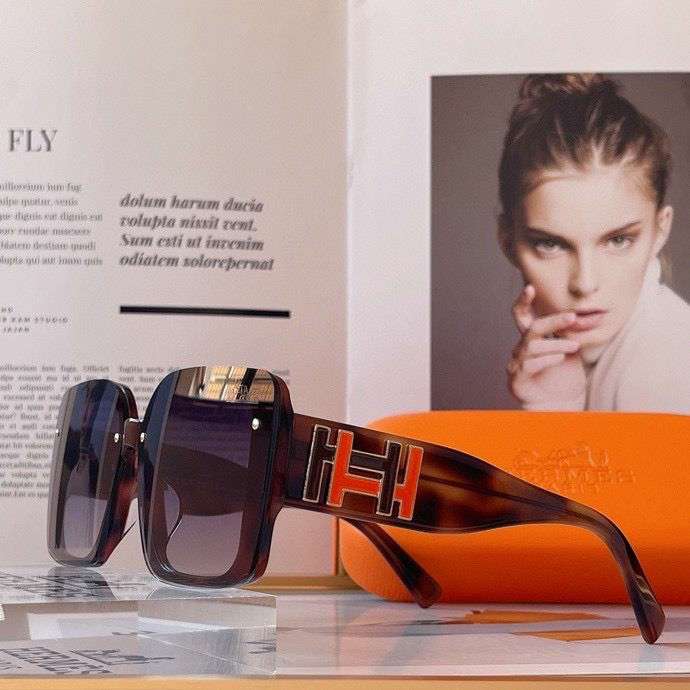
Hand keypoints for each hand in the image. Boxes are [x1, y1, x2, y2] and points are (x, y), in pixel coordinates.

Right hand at [507, 284, 585, 407]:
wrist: (559, 402)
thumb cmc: (563, 375)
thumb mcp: (570, 349)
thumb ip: (571, 333)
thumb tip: (589, 312)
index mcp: (532, 337)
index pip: (522, 314)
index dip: (524, 301)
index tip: (530, 286)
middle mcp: (522, 347)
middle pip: (532, 328)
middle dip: (552, 321)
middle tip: (572, 317)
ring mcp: (517, 362)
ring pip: (534, 346)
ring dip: (557, 345)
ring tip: (574, 348)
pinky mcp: (517, 378)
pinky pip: (530, 364)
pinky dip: (547, 360)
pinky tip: (560, 360)